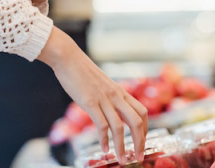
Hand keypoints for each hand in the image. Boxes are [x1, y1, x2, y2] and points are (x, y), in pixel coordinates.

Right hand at [38, 28, 147, 160]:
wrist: (68, 57)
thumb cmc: (82, 70)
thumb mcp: (102, 83)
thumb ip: (109, 96)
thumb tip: (110, 109)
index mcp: (120, 91)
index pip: (142, 112)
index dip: (145, 129)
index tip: (142, 142)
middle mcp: (116, 96)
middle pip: (136, 122)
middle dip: (140, 142)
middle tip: (139, 156)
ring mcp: (103, 99)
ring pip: (119, 127)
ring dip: (122, 147)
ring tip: (122, 159)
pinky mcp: (89, 102)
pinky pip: (101, 125)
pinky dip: (104, 140)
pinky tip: (104, 148)